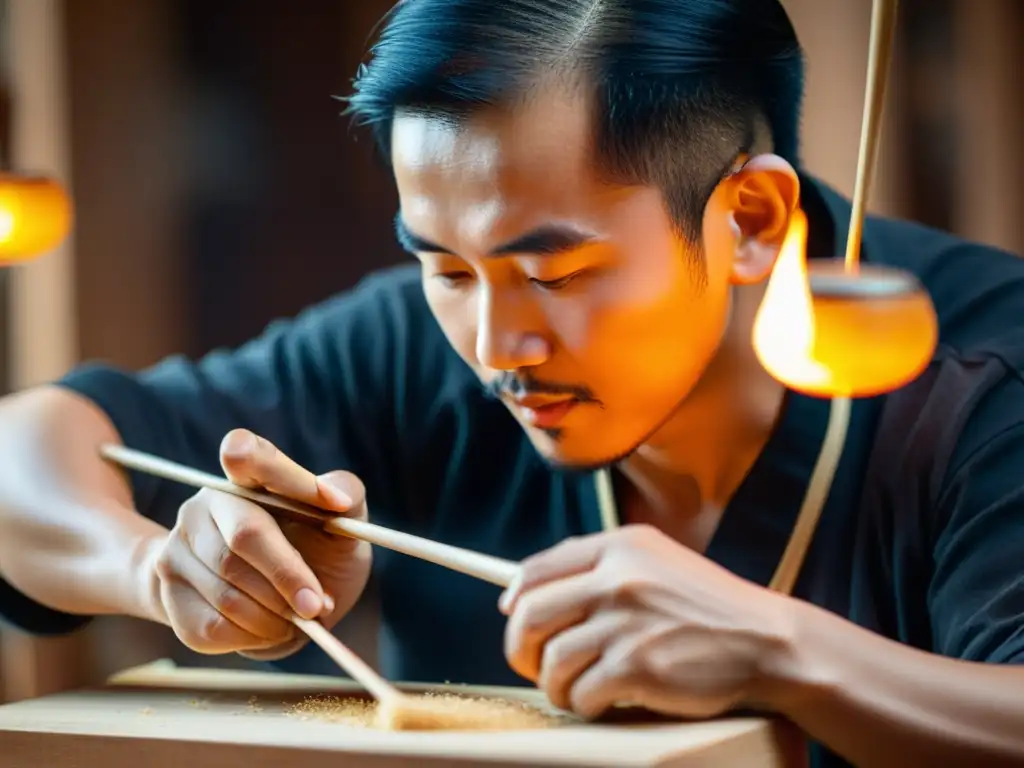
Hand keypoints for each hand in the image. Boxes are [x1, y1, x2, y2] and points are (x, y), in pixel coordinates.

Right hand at [143, 429, 371, 656]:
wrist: (273, 600)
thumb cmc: (314, 548)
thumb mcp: (341, 519)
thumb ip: (345, 494)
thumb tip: (338, 497)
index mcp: (246, 477)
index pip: (245, 453)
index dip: (275, 469)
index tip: (334, 503)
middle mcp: (202, 505)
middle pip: (245, 537)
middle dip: (289, 576)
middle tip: (317, 604)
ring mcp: (177, 549)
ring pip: (228, 591)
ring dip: (274, 614)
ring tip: (296, 617)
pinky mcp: (168, 595)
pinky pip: (212, 626)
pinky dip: (253, 637)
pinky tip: (270, 628)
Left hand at [499, 524, 794, 719]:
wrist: (766, 641)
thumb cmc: (705, 606)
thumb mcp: (655, 562)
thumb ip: (597, 566)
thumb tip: (519, 591)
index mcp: (618, 547)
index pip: (536, 569)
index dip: (514, 597)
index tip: (512, 615)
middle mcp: (617, 578)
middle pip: (529, 615)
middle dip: (521, 647)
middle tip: (534, 664)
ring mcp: (625, 622)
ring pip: (551, 661)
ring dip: (555, 685)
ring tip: (575, 690)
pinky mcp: (637, 666)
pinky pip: (581, 693)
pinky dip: (584, 705)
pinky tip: (602, 702)